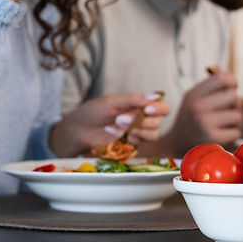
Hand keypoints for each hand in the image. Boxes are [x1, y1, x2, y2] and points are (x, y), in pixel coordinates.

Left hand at [49, 92, 169, 156]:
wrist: (80, 128)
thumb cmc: (95, 111)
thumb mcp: (113, 101)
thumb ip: (134, 99)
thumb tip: (156, 95)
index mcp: (140, 105)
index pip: (162, 107)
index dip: (159, 109)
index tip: (147, 110)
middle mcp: (142, 119)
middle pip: (158, 122)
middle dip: (141, 121)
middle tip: (120, 118)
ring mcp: (137, 134)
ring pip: (152, 135)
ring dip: (135, 130)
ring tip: (116, 124)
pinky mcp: (131, 146)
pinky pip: (139, 144)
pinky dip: (125, 137)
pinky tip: (110, 131)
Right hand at [161, 69, 241, 154]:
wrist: (177, 142)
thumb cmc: (190, 116)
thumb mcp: (193, 97)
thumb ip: (208, 84)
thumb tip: (220, 69)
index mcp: (193, 94)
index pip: (221, 78)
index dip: (232, 81)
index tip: (232, 87)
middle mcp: (197, 107)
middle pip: (234, 96)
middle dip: (235, 102)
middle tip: (229, 107)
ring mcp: (205, 124)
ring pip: (237, 115)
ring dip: (235, 119)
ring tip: (224, 121)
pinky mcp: (213, 139)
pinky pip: (237, 131)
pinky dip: (233, 132)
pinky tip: (222, 133)